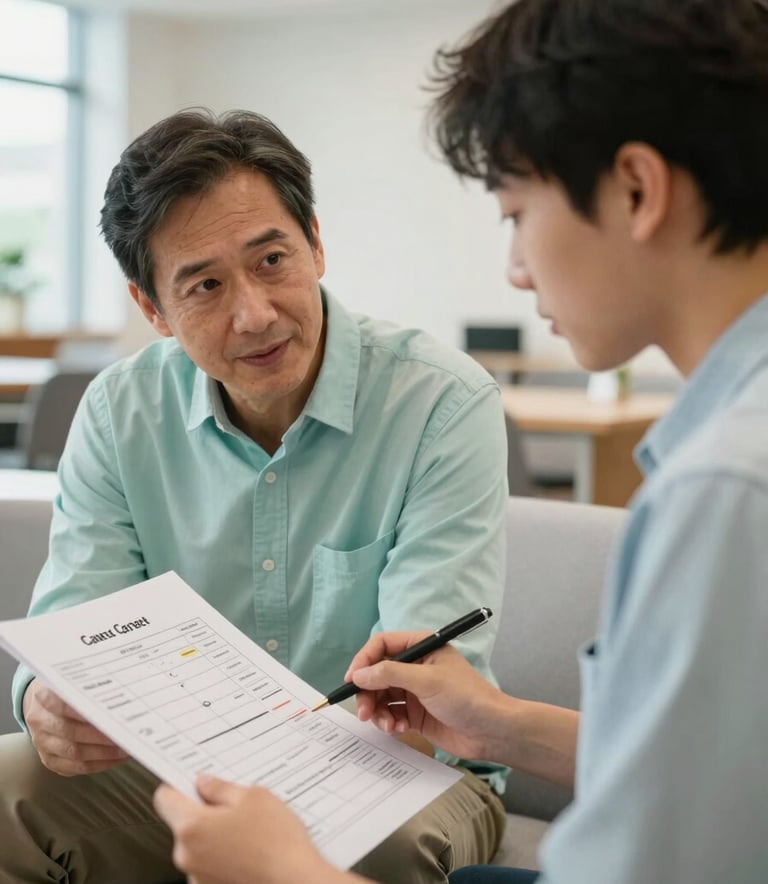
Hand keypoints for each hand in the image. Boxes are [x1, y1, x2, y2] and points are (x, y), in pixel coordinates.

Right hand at [22, 678, 128, 775]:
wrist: (41, 704)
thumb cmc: (65, 691)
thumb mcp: (72, 680)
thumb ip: (89, 686)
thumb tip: (117, 697)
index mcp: (44, 696)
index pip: (65, 705)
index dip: (88, 713)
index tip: (111, 717)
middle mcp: (40, 721)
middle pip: (71, 732)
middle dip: (101, 737)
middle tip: (124, 736)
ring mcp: (42, 743)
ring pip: (73, 753)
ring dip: (102, 754)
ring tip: (123, 749)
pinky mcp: (49, 760)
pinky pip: (74, 768)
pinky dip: (97, 765)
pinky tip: (115, 759)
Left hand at [154, 775, 358, 883]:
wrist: (296, 882)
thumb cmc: (277, 843)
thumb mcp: (253, 797)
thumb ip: (221, 788)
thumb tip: (205, 784)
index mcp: (192, 827)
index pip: (164, 798)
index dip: (178, 786)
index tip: (191, 782)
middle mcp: (187, 856)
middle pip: (184, 824)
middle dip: (205, 813)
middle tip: (235, 807)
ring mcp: (198, 877)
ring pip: (198, 845)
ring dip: (216, 837)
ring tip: (249, 833)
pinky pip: (210, 865)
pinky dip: (224, 857)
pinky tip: (249, 852)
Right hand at [346, 631, 507, 761]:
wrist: (492, 732)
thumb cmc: (467, 697)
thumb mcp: (427, 681)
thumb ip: (391, 674)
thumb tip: (359, 674)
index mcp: (421, 646)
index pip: (381, 646)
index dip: (364, 661)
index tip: (352, 680)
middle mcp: (415, 666)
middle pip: (376, 673)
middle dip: (367, 692)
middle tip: (363, 711)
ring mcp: (414, 690)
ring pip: (380, 696)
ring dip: (377, 711)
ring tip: (387, 725)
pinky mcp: (415, 713)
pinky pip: (390, 713)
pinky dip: (389, 721)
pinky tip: (400, 728)